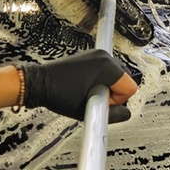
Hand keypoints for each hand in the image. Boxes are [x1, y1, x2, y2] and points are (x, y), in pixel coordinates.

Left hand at [22, 49, 137, 122]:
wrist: (39, 83)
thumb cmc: (58, 94)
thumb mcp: (87, 110)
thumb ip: (112, 114)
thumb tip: (125, 114)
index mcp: (107, 67)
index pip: (130, 87)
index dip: (117, 100)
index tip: (100, 101)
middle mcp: (105, 57)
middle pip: (125, 80)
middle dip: (113, 92)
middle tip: (94, 98)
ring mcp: (98, 54)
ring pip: (117, 76)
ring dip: (107, 86)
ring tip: (88, 92)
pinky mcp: (92, 56)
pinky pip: (107, 71)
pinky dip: (101, 80)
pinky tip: (87, 85)